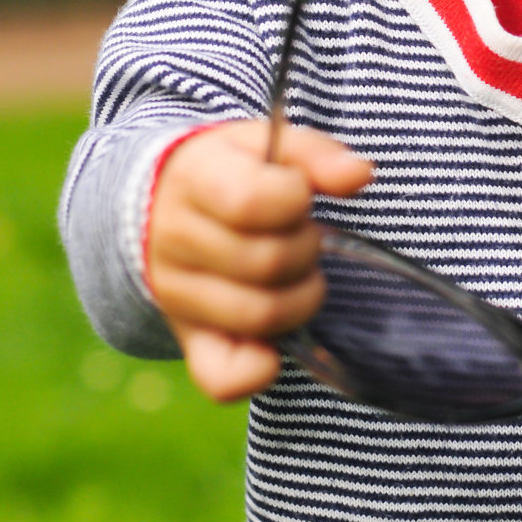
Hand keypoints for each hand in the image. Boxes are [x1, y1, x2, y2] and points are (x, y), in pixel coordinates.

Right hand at [145, 118, 373, 402]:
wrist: (162, 203)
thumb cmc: (231, 169)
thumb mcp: (265, 144)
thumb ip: (315, 153)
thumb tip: (360, 174)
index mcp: (194, 179)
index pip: (253, 202)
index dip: (294, 199)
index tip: (296, 194)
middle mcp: (175, 239)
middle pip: (266, 262)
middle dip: (306, 248)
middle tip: (302, 235)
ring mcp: (176, 294)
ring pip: (259, 315)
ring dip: (301, 297)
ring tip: (295, 273)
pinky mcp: (187, 338)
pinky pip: (221, 377)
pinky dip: (258, 370)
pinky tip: (275, 345)